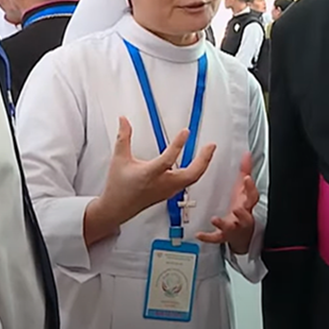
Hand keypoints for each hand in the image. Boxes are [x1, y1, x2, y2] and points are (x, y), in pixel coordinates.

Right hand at [97, 116, 215, 227]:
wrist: (117, 208)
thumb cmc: (118, 186)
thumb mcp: (119, 159)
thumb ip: (123, 137)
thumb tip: (124, 120)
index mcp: (148, 175)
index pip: (168, 160)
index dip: (178, 145)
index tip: (186, 132)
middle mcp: (161, 184)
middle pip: (190, 175)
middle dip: (203, 160)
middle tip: (210, 145)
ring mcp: (168, 190)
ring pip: (192, 179)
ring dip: (203, 165)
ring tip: (208, 151)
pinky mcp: (170, 193)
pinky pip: (188, 182)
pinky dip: (196, 171)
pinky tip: (199, 163)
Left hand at [196, 152, 258, 253]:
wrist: (242, 233)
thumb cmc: (243, 207)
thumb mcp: (244, 189)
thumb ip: (245, 170)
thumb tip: (246, 154)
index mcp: (247, 203)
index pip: (252, 195)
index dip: (250, 186)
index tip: (247, 178)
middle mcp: (242, 216)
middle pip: (245, 214)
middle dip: (242, 211)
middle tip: (237, 207)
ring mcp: (233, 227)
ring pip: (230, 227)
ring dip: (223, 223)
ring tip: (215, 219)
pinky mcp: (223, 236)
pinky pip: (216, 237)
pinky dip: (208, 237)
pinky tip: (199, 234)